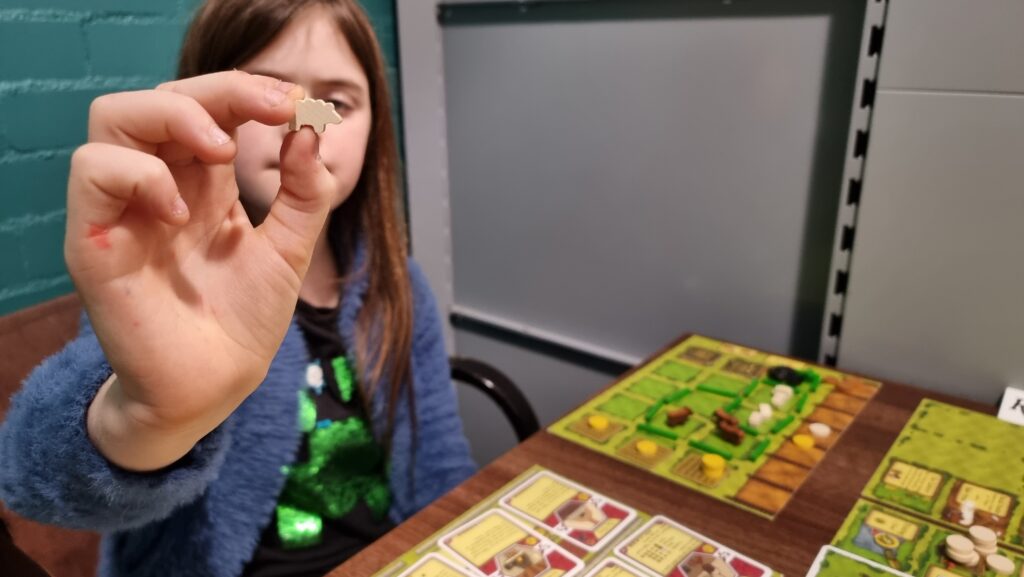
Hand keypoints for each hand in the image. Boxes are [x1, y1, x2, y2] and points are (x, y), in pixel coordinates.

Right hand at [69, 72, 334, 468]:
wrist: (214, 388)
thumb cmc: (243, 322)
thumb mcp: (290, 250)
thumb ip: (304, 194)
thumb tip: (309, 130)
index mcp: (202, 184)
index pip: (209, 108)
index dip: (247, 92)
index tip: (296, 103)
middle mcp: (159, 187)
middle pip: (161, 98)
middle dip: (220, 90)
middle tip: (272, 109)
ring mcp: (123, 211)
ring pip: (114, 117)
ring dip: (174, 116)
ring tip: (221, 153)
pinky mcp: (95, 242)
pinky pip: (93, 172)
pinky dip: (140, 173)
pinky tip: (180, 211)